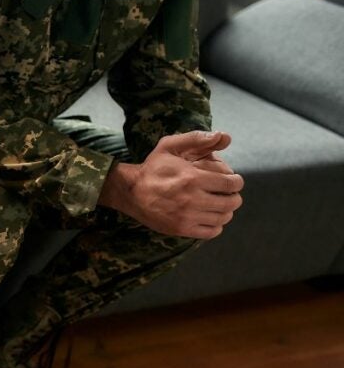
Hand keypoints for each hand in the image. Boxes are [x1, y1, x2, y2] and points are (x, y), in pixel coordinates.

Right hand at [99, 131, 243, 239]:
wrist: (130, 192)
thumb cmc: (153, 168)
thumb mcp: (170, 146)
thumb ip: (197, 138)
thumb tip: (224, 136)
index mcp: (192, 178)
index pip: (231, 183)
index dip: (236, 181)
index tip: (232, 180)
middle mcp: (192, 199)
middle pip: (231, 203)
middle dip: (234, 196)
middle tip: (228, 193)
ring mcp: (187, 217)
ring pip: (223, 218)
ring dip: (226, 211)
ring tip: (218, 204)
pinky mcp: (181, 229)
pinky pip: (211, 232)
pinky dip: (216, 225)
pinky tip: (209, 216)